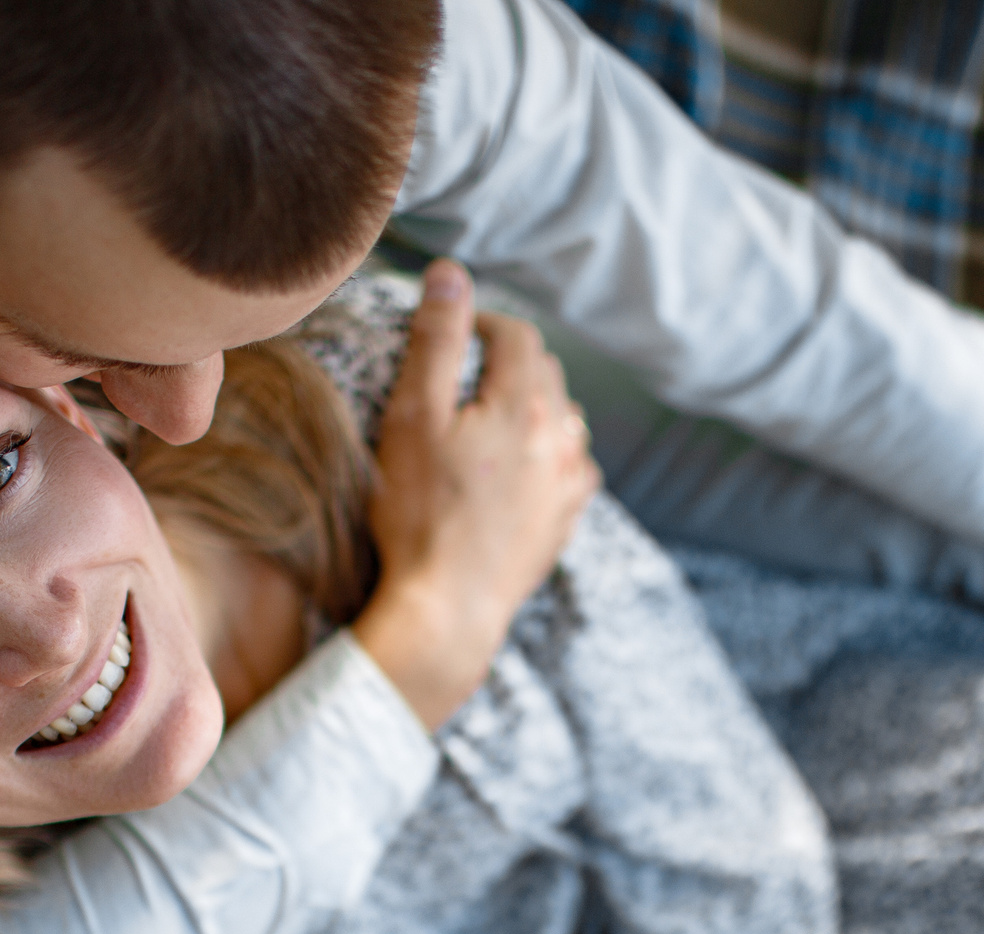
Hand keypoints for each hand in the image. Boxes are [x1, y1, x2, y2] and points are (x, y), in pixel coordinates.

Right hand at [354, 259, 601, 728]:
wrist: (447, 609)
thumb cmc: (419, 515)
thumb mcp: (413, 417)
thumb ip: (436, 341)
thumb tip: (451, 274)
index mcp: (526, 406)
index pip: (517, 335)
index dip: (484, 324)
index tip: (453, 336)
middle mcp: (563, 440)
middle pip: (545, 374)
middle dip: (508, 363)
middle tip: (462, 376)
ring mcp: (570, 485)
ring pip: (562, 421)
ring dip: (531, 408)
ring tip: (485, 424)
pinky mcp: (565, 522)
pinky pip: (569, 469)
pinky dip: (546, 455)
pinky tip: (513, 472)